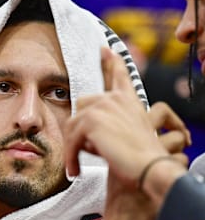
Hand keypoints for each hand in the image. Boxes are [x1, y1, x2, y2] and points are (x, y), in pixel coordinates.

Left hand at [64, 47, 187, 188]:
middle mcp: (115, 98)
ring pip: (72, 124)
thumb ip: (110, 122)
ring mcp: (103, 106)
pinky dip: (70, 156)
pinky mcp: (92, 119)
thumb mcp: (129, 132)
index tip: (105, 49)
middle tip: (85, 151)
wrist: (149, 168)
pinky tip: (75, 170)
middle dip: (79, 129)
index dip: (112, 62)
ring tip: (76, 165)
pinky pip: (71, 138)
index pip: (118, 75)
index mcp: (127, 100)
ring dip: (72, 147)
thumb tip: (84, 124)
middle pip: (81, 106)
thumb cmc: (141, 157)